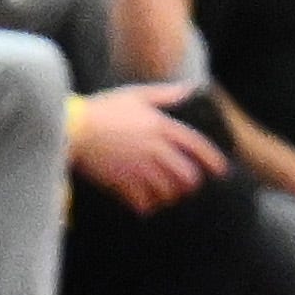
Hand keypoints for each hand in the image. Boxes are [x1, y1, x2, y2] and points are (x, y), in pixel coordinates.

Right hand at [67, 80, 217, 210]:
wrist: (74, 128)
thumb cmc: (104, 108)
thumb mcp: (137, 94)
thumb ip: (166, 94)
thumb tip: (190, 88)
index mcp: (161, 127)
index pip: (196, 146)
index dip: (212, 160)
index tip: (221, 171)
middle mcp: (154, 149)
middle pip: (186, 175)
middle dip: (191, 183)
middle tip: (188, 186)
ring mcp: (139, 168)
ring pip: (167, 191)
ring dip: (170, 195)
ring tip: (167, 195)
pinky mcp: (122, 183)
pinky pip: (143, 202)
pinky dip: (147, 206)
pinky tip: (145, 204)